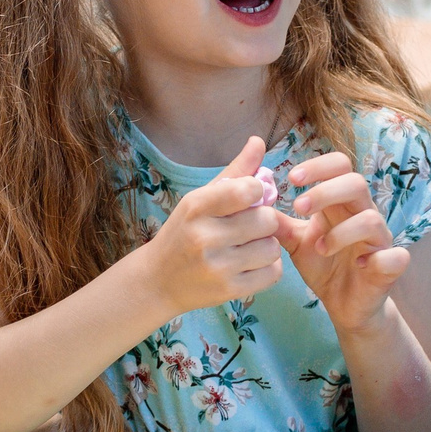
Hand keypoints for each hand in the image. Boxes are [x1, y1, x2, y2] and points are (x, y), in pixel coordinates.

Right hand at [130, 137, 284, 316]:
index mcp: (196, 207)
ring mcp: (217, 266)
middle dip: (264, 220)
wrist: (158, 281)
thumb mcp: (200, 199)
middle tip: (250, 226)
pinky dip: (269, 267)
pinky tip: (251, 263)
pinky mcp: (229, 290)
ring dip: (267, 245)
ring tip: (249, 246)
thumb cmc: (183, 232)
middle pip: (266, 220)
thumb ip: (234, 171)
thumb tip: (258, 141)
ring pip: (272, 247)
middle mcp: (205, 237)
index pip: (246, 190)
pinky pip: (273, 273)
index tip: (249, 197)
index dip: (257, 191)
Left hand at [275, 151, 407, 335]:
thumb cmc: (324, 265)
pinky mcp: (389, 266)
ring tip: (319, 247)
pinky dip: (377, 259)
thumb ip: (279, 223)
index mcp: (340, 203)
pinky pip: (396, 256)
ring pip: (371, 219)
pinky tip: (358, 266)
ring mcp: (379, 240)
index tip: (291, 178)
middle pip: (356, 183)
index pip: (339, 167)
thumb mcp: (296, 242)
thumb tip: (252, 204)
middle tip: (298, 207)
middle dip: (325, 192)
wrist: (345, 305)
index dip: (318, 167)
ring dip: (341, 232)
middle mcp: (363, 214)